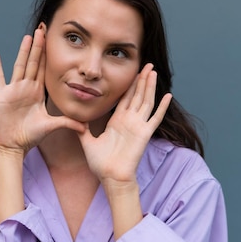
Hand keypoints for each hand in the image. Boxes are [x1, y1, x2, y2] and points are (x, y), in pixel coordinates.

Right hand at [0, 29, 84, 155]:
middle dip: (38, 46)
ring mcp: (13, 89)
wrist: (14, 144)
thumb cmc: (31, 136)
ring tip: (28, 37)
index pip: (45, 69)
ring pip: (20, 65)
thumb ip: (67, 123)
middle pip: (34, 62)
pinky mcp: (2, 94)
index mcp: (37, 91)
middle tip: (42, 29)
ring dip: (23, 51)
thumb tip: (86, 127)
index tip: (51, 41)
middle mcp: (26, 87)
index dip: (48, 55)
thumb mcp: (51, 126)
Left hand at [78, 63, 171, 183]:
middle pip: (137, 95)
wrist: (110, 177)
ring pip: (146, 101)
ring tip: (153, 71)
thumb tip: (72, 120)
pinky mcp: (144, 134)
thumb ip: (82, 130)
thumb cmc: (101, 164)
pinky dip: (162, 106)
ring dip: (150, 86)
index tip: (133, 71)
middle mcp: (129, 121)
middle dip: (142, 79)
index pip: (125, 98)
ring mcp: (138, 126)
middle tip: (147, 64)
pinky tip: (168, 95)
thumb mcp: (87, 142)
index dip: (130, 85)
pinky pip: (155, 118)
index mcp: (117, 121)